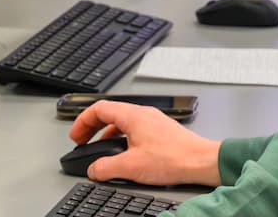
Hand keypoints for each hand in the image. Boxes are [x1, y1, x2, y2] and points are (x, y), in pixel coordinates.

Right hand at [69, 100, 222, 185]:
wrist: (201, 161)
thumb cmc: (174, 158)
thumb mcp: (131, 166)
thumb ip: (106, 167)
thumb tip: (93, 169)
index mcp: (133, 116)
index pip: (100, 108)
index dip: (82, 121)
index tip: (76, 136)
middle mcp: (143, 114)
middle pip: (110, 113)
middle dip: (92, 127)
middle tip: (83, 141)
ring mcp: (153, 121)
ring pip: (123, 121)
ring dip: (107, 133)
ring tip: (100, 149)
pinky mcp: (161, 131)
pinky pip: (135, 128)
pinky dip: (122, 137)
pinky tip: (123, 153)